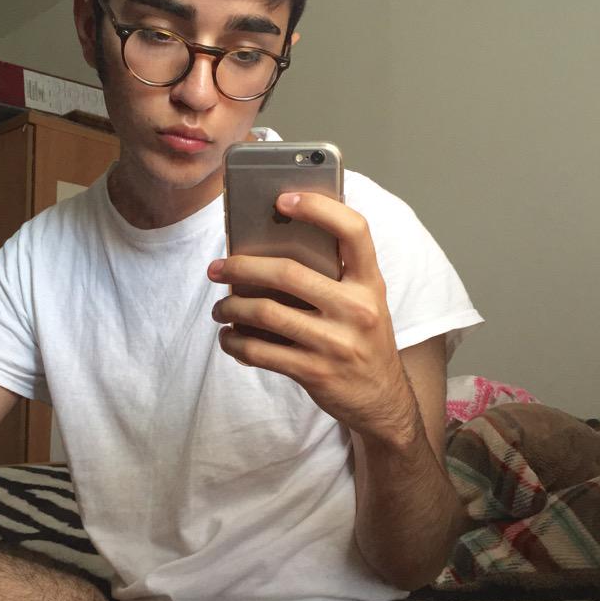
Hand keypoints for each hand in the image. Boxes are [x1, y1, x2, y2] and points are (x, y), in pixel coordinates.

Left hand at [207, 191, 416, 442]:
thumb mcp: (365, 303)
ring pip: (266, 313)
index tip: (282, 199)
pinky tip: (229, 337)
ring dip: (231, 307)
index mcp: (371, 283)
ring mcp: (336, 343)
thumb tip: (268, 250)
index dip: (318, 208)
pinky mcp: (315, 372)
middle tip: (217, 267)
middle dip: (241, 266)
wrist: (383, 401)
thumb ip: (333, 277)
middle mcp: (357, 309)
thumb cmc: (363, 341)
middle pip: (288, 273)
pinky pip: (261, 352)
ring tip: (220, 307)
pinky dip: (236, 342)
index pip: (353, 230)